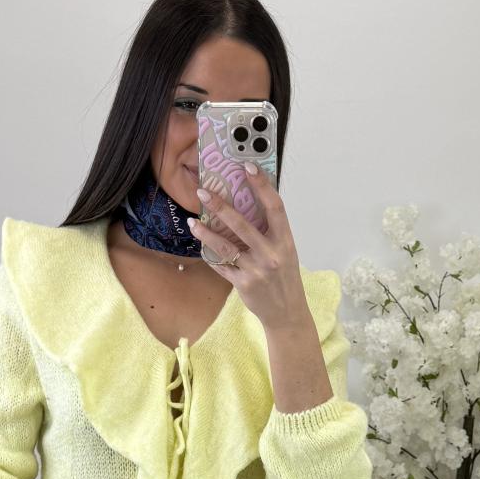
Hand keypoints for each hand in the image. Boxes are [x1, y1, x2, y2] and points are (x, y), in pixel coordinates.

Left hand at [187, 164, 308, 332]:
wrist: (286, 312)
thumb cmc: (284, 276)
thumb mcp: (285, 250)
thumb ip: (270, 230)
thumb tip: (249, 202)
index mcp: (285, 240)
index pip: (274, 206)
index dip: (262, 185)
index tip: (248, 166)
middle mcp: (271, 254)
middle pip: (242, 224)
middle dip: (220, 206)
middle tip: (203, 192)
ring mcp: (256, 270)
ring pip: (225, 246)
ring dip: (206, 232)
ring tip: (192, 222)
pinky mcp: (243, 284)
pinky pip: (221, 266)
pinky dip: (210, 255)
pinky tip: (202, 245)